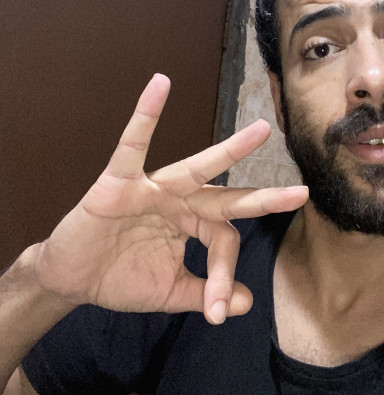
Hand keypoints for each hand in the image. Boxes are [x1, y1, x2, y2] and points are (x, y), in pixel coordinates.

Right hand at [31, 75, 307, 323]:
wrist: (71, 280)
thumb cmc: (120, 278)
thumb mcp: (169, 291)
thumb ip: (206, 293)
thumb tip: (247, 303)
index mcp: (192, 224)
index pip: (224, 241)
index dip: (225, 276)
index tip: (218, 310)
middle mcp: (180, 201)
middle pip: (226, 196)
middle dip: (263, 196)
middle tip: (301, 193)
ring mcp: (152, 188)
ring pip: (195, 168)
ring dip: (229, 152)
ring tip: (261, 131)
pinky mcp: (120, 182)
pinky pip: (132, 144)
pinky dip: (145, 115)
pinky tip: (160, 85)